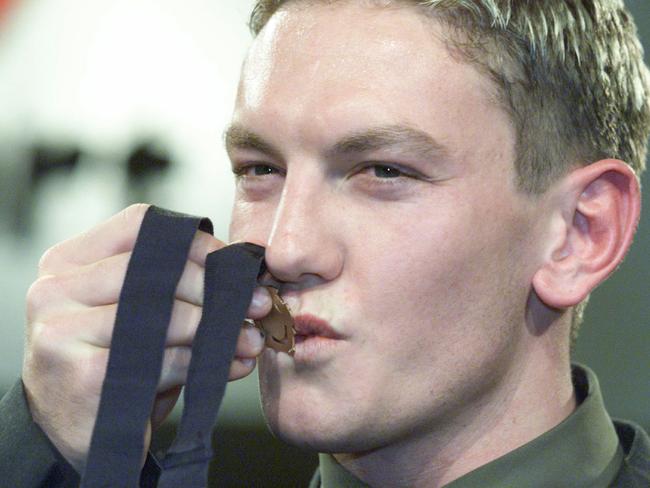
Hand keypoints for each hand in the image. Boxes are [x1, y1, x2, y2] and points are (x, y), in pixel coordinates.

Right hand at [22, 204, 270, 471]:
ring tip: (250, 339)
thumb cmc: (116, 365)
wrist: (78, 434)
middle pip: (157, 269)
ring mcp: (62, 331)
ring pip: (165, 314)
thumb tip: (244, 275)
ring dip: (219, 328)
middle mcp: (55, 290)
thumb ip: (172, 285)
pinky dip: (205, 362)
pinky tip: (230, 366)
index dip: (196, 242)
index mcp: (68, 263)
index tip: (235, 265)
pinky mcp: (84, 375)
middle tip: (256, 304)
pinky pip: (165, 359)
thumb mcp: (136, 315)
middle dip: (217, 287)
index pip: (139, 225)